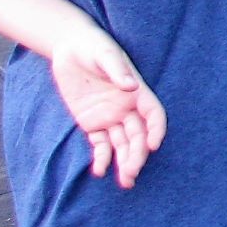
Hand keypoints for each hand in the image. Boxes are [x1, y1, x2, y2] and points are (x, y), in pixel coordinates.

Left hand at [51, 22, 167, 189]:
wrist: (69, 47)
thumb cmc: (92, 46)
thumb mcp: (104, 54)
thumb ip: (117, 69)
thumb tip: (130, 85)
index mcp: (136, 92)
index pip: (154, 115)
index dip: (156, 130)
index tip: (152, 146)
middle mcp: (126, 108)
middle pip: (138, 136)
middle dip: (137, 155)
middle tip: (132, 173)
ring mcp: (110, 117)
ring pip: (122, 144)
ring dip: (125, 162)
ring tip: (125, 181)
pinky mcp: (92, 122)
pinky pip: (100, 144)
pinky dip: (101, 158)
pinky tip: (99, 170)